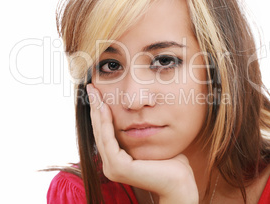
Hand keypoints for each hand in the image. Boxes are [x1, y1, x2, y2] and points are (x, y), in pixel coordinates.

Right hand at [86, 84, 198, 203]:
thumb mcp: (150, 141)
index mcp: (116, 161)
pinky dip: (106, 123)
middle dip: (94, 107)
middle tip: (90, 88)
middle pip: (99, 131)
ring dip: (97, 112)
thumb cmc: (171, 162)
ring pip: (101, 134)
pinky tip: (104, 108)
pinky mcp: (119, 167)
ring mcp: (112, 168)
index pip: (104, 132)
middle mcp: (110, 165)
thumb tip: (138, 111)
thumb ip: (140, 130)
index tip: (96, 92)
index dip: (99, 112)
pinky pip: (109, 141)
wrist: (180, 181)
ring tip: (94, 93)